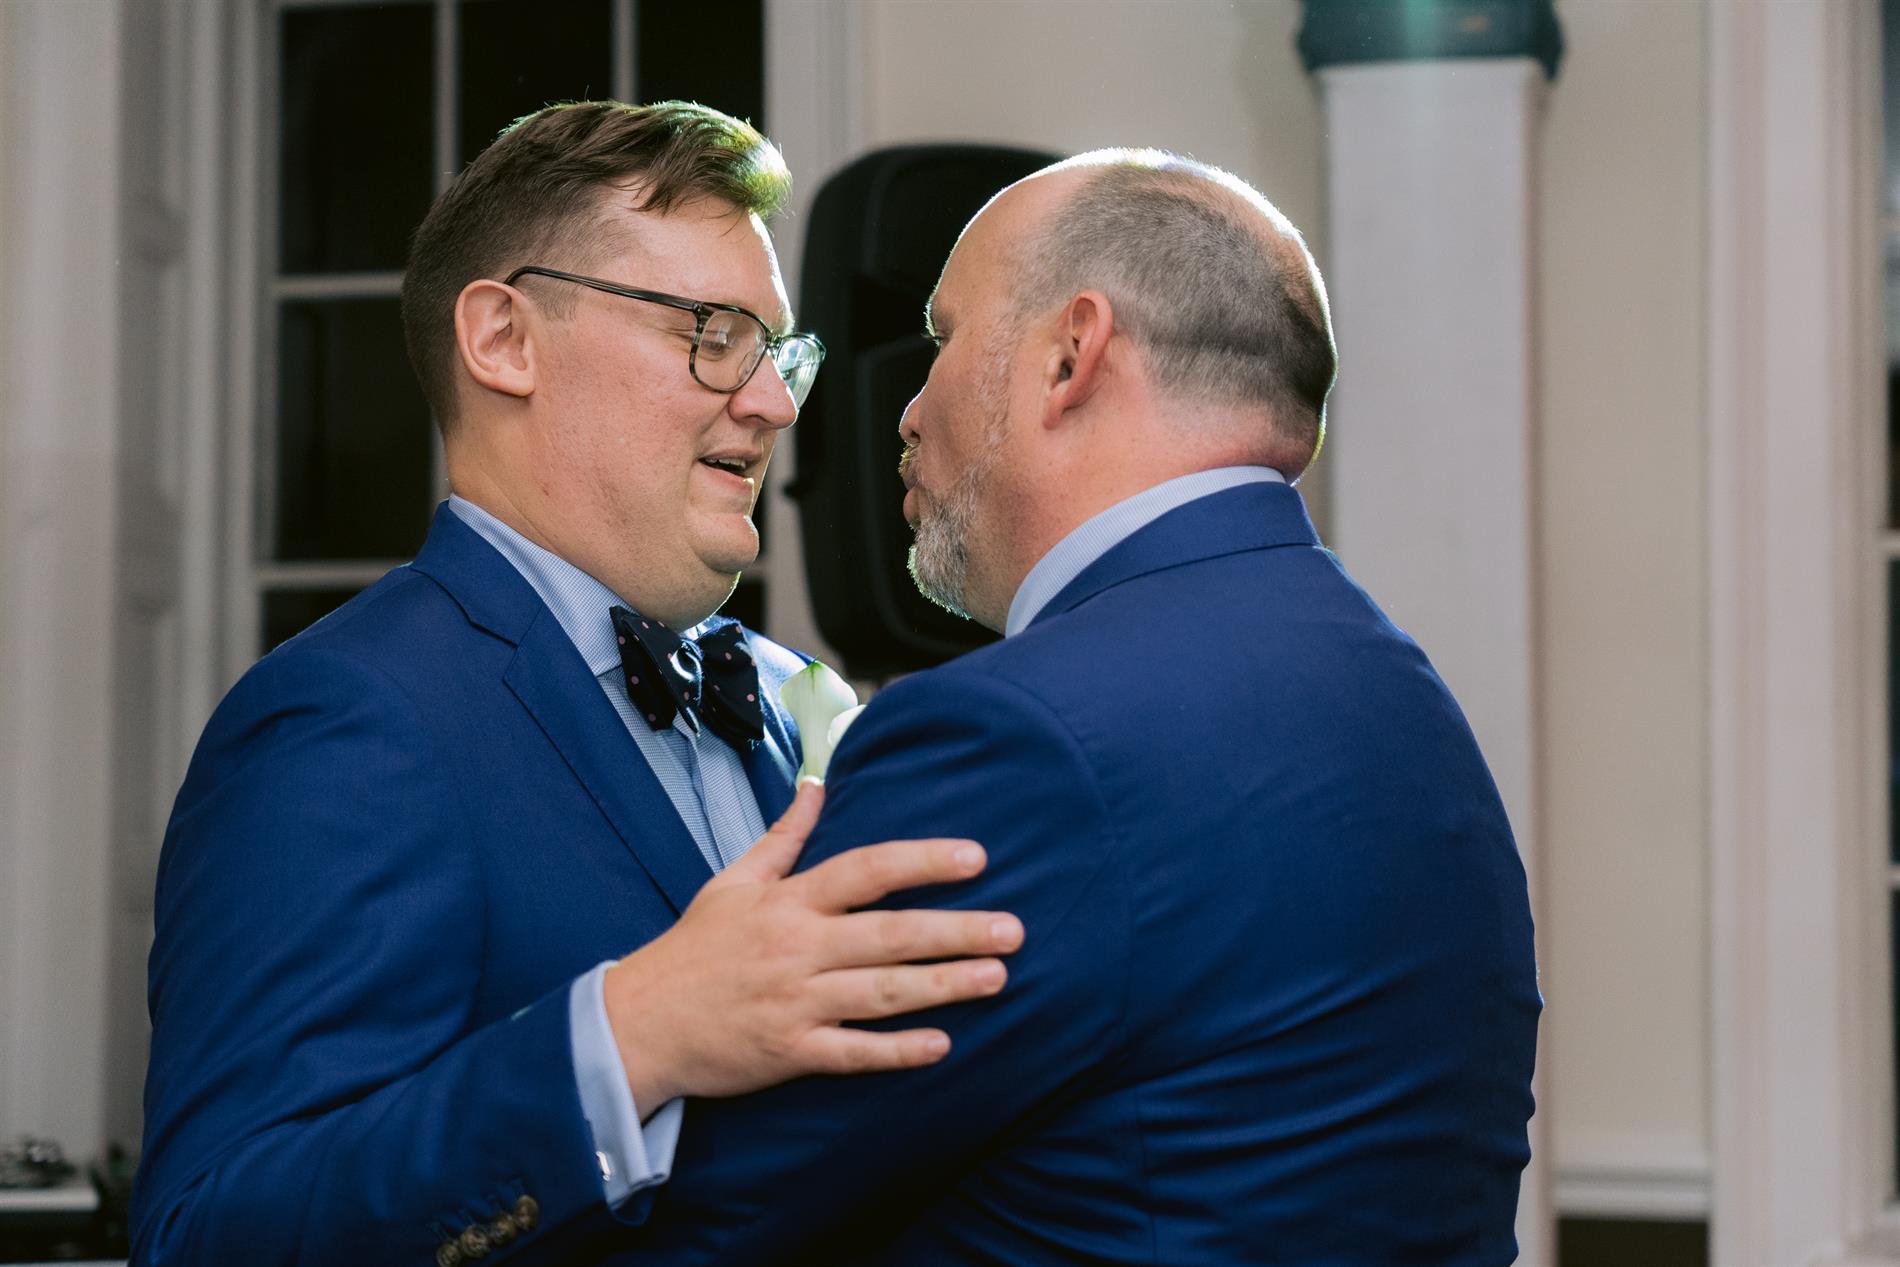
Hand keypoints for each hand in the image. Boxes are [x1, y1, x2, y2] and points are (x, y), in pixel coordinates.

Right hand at [603, 782, 1023, 1109]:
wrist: (639, 1022)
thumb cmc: (694, 948)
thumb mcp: (733, 881)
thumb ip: (784, 836)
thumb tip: (817, 784)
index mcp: (789, 901)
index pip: (866, 869)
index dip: (922, 861)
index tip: (975, 857)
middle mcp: (798, 948)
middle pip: (889, 934)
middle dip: (956, 931)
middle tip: (1013, 930)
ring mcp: (796, 1002)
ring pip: (881, 992)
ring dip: (943, 986)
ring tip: (997, 978)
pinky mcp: (790, 1051)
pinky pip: (852, 1052)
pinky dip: (896, 1051)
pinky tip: (941, 1045)